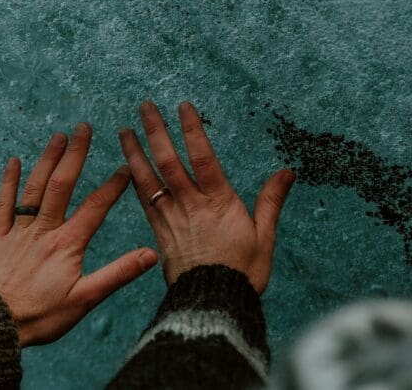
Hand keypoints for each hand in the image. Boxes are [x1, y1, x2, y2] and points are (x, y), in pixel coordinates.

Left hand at [0, 122, 157, 346]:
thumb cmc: (42, 317)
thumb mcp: (86, 299)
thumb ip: (118, 273)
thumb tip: (151, 254)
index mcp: (68, 244)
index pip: (96, 206)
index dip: (114, 185)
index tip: (126, 166)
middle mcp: (44, 231)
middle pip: (62, 184)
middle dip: (75, 154)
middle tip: (84, 128)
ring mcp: (19, 232)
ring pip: (35, 188)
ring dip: (47, 159)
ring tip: (59, 135)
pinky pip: (3, 204)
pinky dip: (8, 182)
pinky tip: (13, 161)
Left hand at [118, 101, 294, 293]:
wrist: (212, 305)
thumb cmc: (242, 273)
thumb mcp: (264, 237)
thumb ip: (271, 201)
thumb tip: (287, 172)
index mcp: (218, 202)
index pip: (202, 157)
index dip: (191, 129)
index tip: (182, 106)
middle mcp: (190, 205)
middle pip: (168, 161)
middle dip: (155, 131)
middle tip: (144, 106)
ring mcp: (171, 219)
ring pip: (148, 180)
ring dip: (135, 153)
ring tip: (124, 130)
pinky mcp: (159, 233)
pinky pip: (143, 202)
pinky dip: (134, 181)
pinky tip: (127, 168)